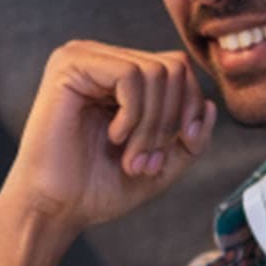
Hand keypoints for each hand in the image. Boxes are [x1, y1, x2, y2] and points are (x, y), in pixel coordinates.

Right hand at [2, 41, 215, 234]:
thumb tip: (210, 105)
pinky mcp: (69, 66)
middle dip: (170, 121)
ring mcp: (83, 57)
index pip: (178, 69)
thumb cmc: (98, 187)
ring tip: (132, 157)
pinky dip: (132, 115)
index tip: (166, 156)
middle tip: (147, 161)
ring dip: (152, 125)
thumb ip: (190, 137)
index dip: (188, 112)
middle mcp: (101, 59)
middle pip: (174, 67)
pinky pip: (130, 76)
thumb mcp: (162, 163)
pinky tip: (112, 136)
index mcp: (119, 75)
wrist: (55, 208)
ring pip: (156, 72)